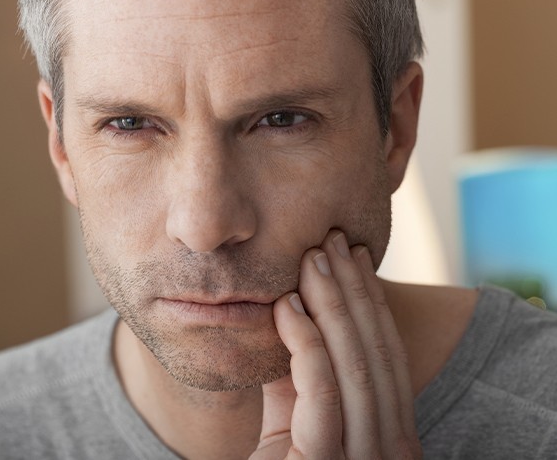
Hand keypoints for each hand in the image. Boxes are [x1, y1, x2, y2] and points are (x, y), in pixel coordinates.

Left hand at [250, 231, 421, 458]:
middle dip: (354, 289)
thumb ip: (299, 374)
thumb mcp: (293, 416)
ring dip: (333, 303)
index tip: (354, 255)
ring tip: (313, 257)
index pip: (386, 352)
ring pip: (355, 364)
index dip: (371, 300)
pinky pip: (322, 391)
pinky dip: (306, 342)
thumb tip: (293, 310)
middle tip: (334, 239)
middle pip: (375, 351)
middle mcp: (392, 449)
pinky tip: (287, 304)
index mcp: (390, 434)